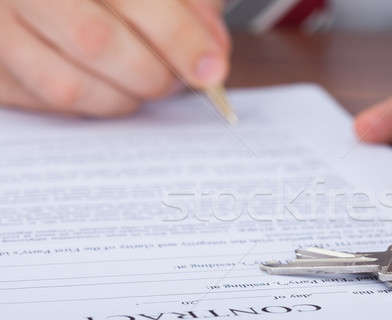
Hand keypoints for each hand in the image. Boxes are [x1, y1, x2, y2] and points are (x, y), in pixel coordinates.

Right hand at [0, 0, 229, 115]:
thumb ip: (187, 4)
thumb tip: (212, 56)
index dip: (178, 37)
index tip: (211, 69)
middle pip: (96, 42)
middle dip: (153, 74)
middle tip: (176, 79)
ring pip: (67, 86)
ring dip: (123, 97)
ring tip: (143, 82)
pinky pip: (46, 104)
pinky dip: (91, 102)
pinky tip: (105, 82)